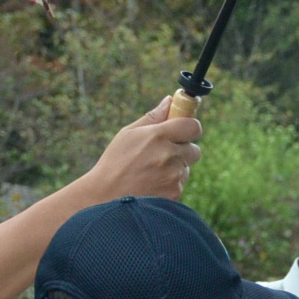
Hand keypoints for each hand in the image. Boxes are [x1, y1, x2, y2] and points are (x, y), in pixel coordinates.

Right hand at [81, 98, 201, 201]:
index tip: (183, 131)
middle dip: (182, 151)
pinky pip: (180, 185)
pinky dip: (170, 185)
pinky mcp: (175, 194)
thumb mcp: (128, 134)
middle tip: (162, 155)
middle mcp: (169, 155)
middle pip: (194, 150)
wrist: (104, 198)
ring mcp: (173, 176)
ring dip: (176, 169)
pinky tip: (151, 186)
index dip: (190, 128)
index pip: (193, 126)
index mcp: (158, 136)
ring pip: (186, 169)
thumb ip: (153, 117)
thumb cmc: (115, 162)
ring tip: (151, 173)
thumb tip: (169, 101)